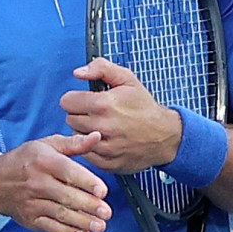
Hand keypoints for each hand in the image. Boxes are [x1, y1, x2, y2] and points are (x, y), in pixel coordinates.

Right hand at [0, 132, 110, 231]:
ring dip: (82, 222)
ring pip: (60, 214)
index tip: (103, 191)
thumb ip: (74, 143)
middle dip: (89, 206)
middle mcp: (37, 182)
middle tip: (107, 212)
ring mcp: (32, 202)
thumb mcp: (47, 145)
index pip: (68, 172)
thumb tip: (97, 137)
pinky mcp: (30, 218)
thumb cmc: (26, 160)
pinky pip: (51, 227)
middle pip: (66, 196)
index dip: (87, 182)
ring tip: (100, 226)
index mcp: (43, 161)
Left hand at [61, 58, 181, 174]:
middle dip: (80, 114)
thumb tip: (78, 72)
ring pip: (76, 137)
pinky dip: (92, 147)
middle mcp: (102, 127)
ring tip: (101, 127)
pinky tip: (105, 140)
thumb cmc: (145, 107)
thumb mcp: (127, 79)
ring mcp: (104, 147)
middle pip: (70, 119)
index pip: (66, 102)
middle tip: (97, 114)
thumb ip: (100, 68)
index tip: (86, 101)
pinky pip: (86, 154)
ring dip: (84, 132)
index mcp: (103, 104)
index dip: (76, 99)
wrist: (165, 136)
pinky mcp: (107, 163)